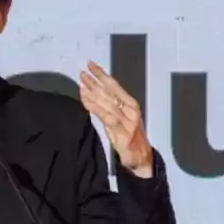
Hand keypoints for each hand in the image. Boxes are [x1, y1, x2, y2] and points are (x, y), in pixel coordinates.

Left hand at [79, 60, 154, 178]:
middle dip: (95, 81)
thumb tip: (94, 93)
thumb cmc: (131, 137)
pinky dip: (95, 107)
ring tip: (82, 83)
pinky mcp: (122, 133)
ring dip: (93, 92)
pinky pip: (106, 117)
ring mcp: (127, 121)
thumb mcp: (122, 119)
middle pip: (110, 92)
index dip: (102, 74)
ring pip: (107, 102)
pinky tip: (86, 99)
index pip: (114, 85)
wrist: (141, 158)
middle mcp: (130, 110)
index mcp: (131, 104)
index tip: (91, 65)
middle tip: (83, 72)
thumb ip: (110, 107)